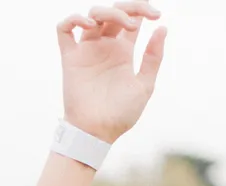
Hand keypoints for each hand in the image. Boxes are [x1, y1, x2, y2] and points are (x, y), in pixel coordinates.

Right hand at [57, 2, 165, 143]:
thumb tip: (162, 28)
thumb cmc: (120, 115)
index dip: (143, 10)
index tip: (157, 15)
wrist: (97, 132)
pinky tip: (89, 25)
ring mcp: (87, 51)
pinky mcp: (70, 58)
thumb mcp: (144, 85)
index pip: (132, 20)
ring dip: (109, 12)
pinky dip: (73, 20)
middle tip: (143, 16)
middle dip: (130, 7)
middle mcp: (105, 47)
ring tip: (125, 24)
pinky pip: (64, 30)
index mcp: (123, 52)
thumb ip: (153, 57)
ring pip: (93, 15)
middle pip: (114, 12)